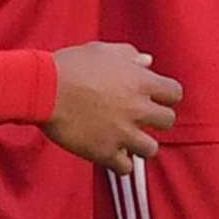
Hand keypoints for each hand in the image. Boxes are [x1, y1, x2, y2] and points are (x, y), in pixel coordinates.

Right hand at [40, 41, 181, 175]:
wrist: (43, 89)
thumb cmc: (71, 65)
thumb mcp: (101, 50)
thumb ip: (129, 54)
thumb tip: (148, 61)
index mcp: (139, 81)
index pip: (174, 93)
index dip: (166, 95)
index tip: (154, 97)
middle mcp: (137, 108)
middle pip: (168, 121)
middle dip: (155, 119)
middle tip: (138, 117)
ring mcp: (123, 132)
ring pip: (151, 148)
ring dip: (140, 143)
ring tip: (125, 137)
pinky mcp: (105, 152)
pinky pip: (126, 168)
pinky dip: (121, 162)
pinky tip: (111, 152)